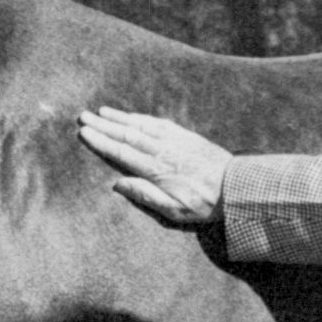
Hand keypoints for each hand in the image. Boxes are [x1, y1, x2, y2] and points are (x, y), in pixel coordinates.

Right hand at [75, 106, 229, 226]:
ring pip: (141, 125)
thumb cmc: (205, 204)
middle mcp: (162, 150)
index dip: (101, 142)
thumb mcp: (174, 210)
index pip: (122, 152)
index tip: (84, 133)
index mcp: (156, 170)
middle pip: (127, 134)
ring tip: (102, 111)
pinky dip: (142, 117)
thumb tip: (118, 184)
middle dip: (103, 125)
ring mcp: (175, 140)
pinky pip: (159, 123)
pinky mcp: (186, 136)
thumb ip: (145, 196)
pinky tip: (133, 115)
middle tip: (83, 116)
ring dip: (120, 118)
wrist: (238, 187)